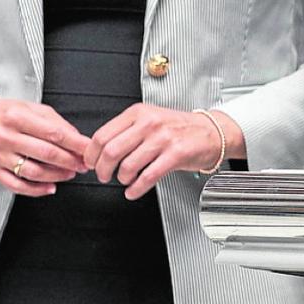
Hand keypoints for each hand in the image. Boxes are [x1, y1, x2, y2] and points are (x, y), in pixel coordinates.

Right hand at [0, 95, 90, 197]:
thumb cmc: (5, 114)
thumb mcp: (32, 108)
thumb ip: (55, 122)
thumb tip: (76, 139)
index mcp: (17, 117)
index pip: (54, 133)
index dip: (75, 144)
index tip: (89, 149)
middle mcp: (5, 136)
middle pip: (45, 153)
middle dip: (70, 161)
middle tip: (83, 164)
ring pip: (32, 171)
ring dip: (56, 175)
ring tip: (69, 174)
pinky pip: (16, 185)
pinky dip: (36, 190)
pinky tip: (50, 187)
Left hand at [85, 104, 244, 200]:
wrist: (211, 131)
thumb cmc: (179, 128)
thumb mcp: (150, 118)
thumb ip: (126, 131)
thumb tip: (98, 151)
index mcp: (139, 113)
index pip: (103, 135)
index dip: (92, 155)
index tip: (91, 164)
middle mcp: (150, 122)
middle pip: (111, 151)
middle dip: (103, 170)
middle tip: (104, 176)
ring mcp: (164, 138)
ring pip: (128, 165)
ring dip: (122, 179)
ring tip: (126, 180)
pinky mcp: (176, 153)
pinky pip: (148, 177)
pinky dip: (136, 189)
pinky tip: (134, 190)